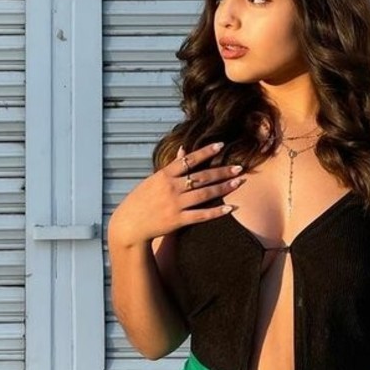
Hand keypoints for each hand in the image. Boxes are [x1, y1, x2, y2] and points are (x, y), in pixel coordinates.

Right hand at [107, 141, 245, 249]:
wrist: (128, 224)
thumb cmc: (140, 200)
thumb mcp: (153, 180)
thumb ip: (171, 167)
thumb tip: (184, 149)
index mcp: (164, 175)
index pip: (188, 159)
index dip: (205, 152)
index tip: (221, 145)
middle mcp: (171, 188)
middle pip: (202, 177)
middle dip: (222, 171)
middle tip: (240, 167)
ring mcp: (175, 204)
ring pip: (205, 194)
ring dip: (224, 188)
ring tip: (239, 182)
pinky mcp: (178, 220)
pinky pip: (201, 215)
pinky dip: (216, 212)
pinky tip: (230, 208)